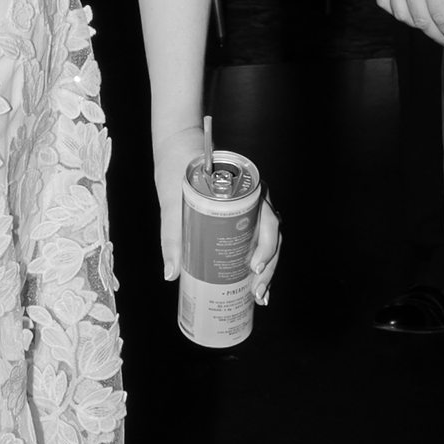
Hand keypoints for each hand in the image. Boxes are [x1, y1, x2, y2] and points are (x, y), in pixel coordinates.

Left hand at [151, 124, 283, 296]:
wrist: (177, 148)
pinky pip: (256, 238)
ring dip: (268, 268)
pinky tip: (252, 283)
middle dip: (269, 268)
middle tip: (259, 293)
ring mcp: (251, 207)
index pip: (269, 221)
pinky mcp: (241, 215)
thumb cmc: (177, 170)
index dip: (268, 247)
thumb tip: (170, 275)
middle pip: (273, 236)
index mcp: (249, 190)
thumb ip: (172, 236)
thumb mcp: (172, 202)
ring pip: (268, 240)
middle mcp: (256, 198)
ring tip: (259, 296)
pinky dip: (257, 260)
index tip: (255, 268)